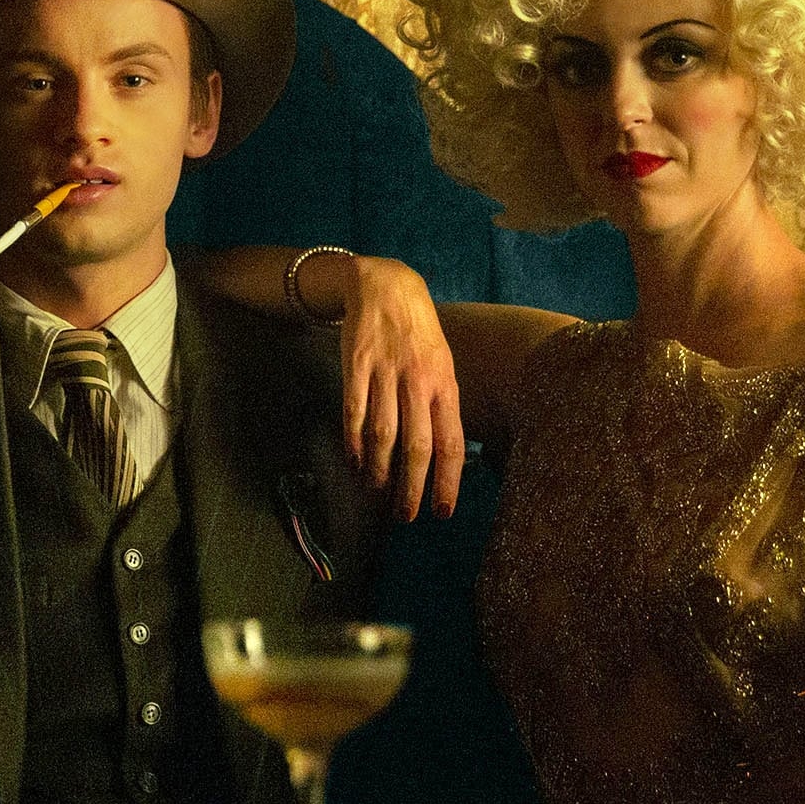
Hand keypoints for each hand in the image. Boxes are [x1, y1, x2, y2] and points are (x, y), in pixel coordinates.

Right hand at [336, 256, 466, 520]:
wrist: (386, 287)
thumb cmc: (419, 334)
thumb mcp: (443, 364)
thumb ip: (443, 405)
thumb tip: (446, 455)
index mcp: (445, 384)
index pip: (451, 442)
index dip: (448, 480)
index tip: (442, 511)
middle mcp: (418, 381)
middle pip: (417, 445)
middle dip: (412, 487)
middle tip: (405, 516)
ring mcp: (386, 373)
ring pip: (382, 434)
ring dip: (379, 470)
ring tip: (377, 493)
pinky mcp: (357, 365)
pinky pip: (354, 411)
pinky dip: (353, 441)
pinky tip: (353, 461)